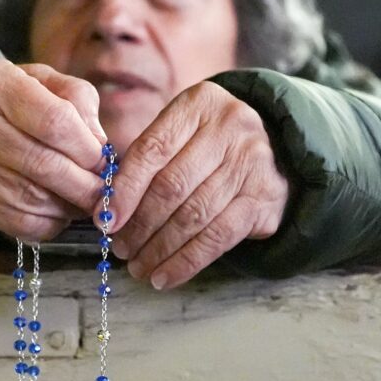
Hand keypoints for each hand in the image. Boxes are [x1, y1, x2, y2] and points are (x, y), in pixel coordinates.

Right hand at [0, 58, 105, 240]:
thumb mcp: (37, 81)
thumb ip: (76, 102)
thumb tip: (100, 145)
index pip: (54, 121)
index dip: (87, 149)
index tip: (103, 161)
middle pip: (44, 165)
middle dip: (84, 185)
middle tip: (104, 192)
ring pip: (32, 199)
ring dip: (68, 208)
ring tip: (84, 203)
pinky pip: (16, 223)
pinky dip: (47, 224)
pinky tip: (58, 214)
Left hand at [101, 81, 289, 287]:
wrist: (276, 151)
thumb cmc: (210, 145)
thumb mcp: (181, 133)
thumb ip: (146, 161)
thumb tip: (108, 211)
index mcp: (199, 104)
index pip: (152, 150)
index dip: (125, 190)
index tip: (105, 220)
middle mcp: (230, 127)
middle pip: (172, 186)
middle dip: (139, 225)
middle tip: (120, 249)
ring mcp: (251, 162)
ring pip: (193, 215)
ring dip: (159, 249)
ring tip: (138, 266)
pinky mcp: (265, 198)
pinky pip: (218, 237)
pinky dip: (187, 261)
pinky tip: (165, 276)